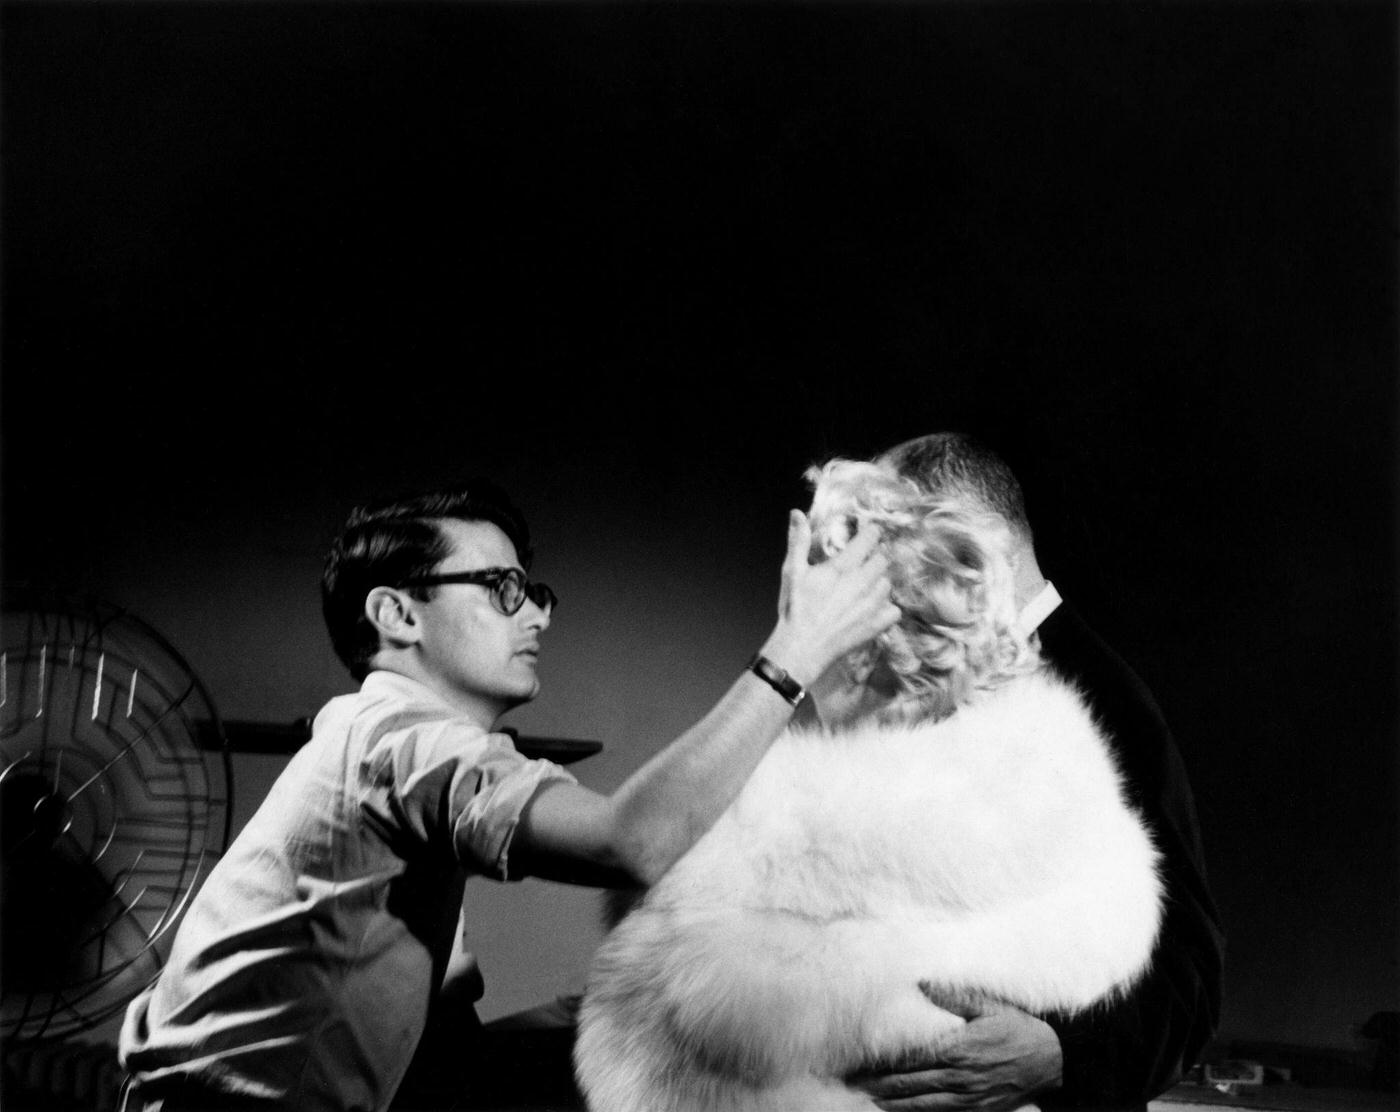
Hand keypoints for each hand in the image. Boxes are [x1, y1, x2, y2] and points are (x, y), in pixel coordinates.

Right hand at [765, 511, 898, 685]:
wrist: (801, 648)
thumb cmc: (795, 610)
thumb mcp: (792, 571)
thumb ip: (798, 540)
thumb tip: (796, 514)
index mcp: (842, 567)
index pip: (870, 538)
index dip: (870, 534)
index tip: (867, 535)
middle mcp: (862, 583)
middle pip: (883, 559)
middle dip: (874, 558)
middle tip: (861, 564)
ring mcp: (872, 605)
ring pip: (888, 583)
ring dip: (878, 582)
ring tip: (862, 588)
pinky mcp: (877, 624)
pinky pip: (895, 610)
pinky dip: (886, 608)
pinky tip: (871, 608)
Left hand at [848, 998, 1062, 1111]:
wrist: (1052, 1061)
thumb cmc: (1020, 1030)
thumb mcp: (989, 1006)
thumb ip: (954, 997)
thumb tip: (922, 985)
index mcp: (958, 1047)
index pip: (912, 1056)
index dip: (884, 1059)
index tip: (862, 1058)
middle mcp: (959, 1075)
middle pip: (909, 1082)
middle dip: (879, 1082)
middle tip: (853, 1081)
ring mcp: (967, 1096)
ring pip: (921, 1102)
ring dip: (892, 1100)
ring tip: (868, 1097)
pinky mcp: (976, 1109)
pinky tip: (900, 1110)